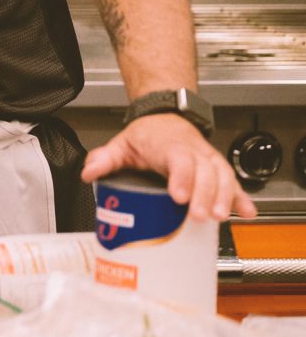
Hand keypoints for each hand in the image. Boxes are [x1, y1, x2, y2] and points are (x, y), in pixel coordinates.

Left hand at [81, 112, 255, 222]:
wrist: (166, 118)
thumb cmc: (147, 136)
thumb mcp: (121, 144)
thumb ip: (104, 159)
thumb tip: (89, 173)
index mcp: (168, 146)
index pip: (178, 160)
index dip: (181, 178)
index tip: (178, 196)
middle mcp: (193, 152)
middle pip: (205, 171)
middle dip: (204, 195)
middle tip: (199, 215)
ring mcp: (209, 160)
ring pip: (223, 176)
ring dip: (224, 197)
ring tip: (220, 217)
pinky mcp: (219, 170)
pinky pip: (233, 183)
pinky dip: (242, 198)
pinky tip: (246, 213)